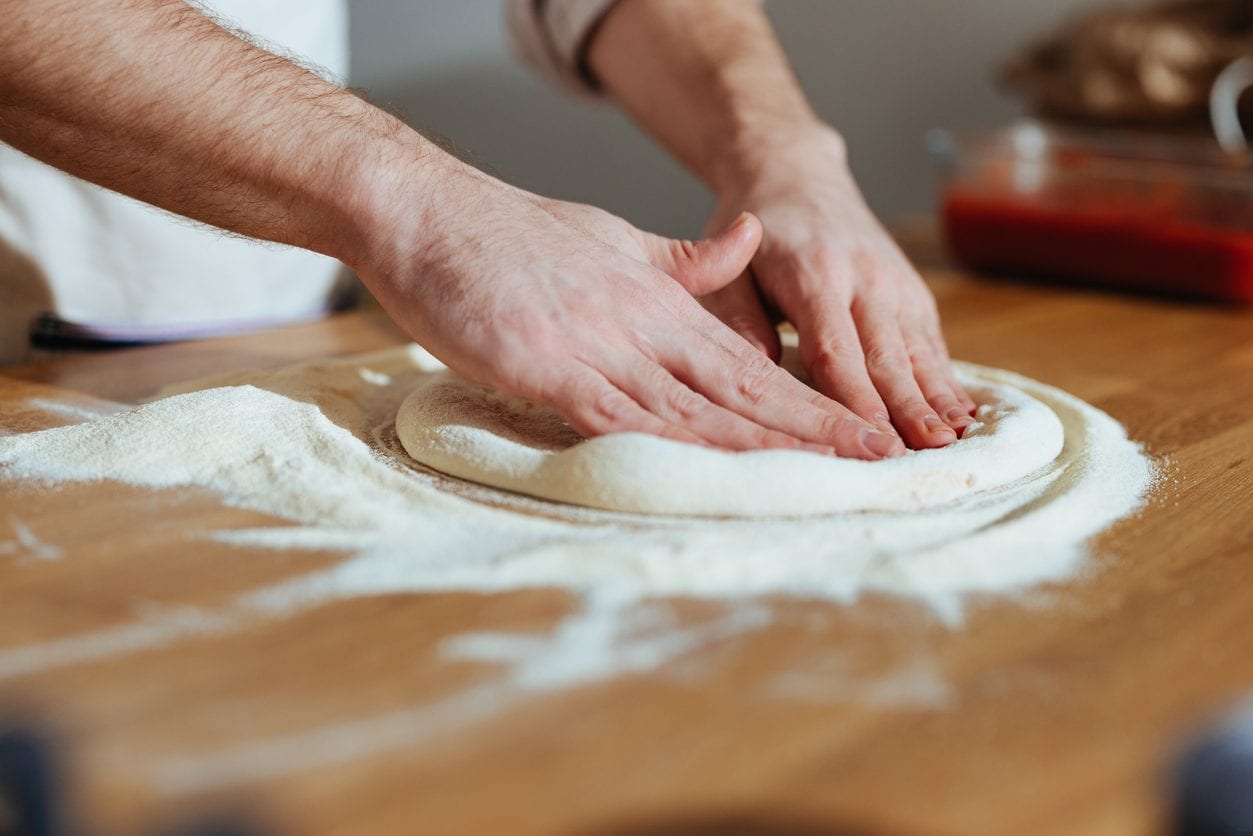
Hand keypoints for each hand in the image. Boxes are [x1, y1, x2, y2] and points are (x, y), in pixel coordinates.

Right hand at [361, 161, 903, 458]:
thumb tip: (746, 240)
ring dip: (756, 447)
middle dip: (810, 429)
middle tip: (877, 458)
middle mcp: (638, 323)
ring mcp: (592, 344)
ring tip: (820, 475)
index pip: (749, 362)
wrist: (428, 211)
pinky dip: (664, 445)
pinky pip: (613, 415)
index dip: (809, 402)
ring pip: (689, 408)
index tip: (862, 431)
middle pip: (737, 389)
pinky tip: (707, 472)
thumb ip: (683, 259)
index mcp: (658, 298)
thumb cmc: (511, 231)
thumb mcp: (612, 236)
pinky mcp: (541, 364)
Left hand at [702, 126, 975, 449]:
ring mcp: (895, 284)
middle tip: (921, 457)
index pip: (836, 348)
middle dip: (906, 411)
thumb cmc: (756, 234)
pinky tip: (963, 417)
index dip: (854, 398)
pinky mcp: (913, 291)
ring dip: (936, 402)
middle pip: (887, 357)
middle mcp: (864, 278)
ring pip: (918, 352)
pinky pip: (932, 342)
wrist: (796, 175)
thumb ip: (739, 320)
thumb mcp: (730, 270)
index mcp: (814, 274)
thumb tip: (758, 374)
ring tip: (952, 446)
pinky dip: (948, 380)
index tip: (867, 439)